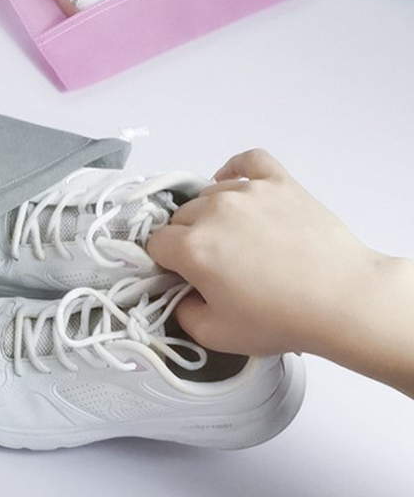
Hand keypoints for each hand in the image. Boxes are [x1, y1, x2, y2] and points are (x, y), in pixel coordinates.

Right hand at [147, 149, 381, 356]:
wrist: (341, 300)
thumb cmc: (279, 320)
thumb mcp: (215, 335)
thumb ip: (182, 313)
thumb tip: (180, 294)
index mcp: (192, 249)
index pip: (156, 244)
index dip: (165, 263)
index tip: (182, 276)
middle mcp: (214, 212)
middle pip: (180, 218)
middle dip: (186, 240)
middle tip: (212, 264)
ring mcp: (248, 192)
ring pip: (209, 194)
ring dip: (210, 214)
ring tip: (232, 236)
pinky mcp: (280, 183)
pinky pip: (247, 161)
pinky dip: (234, 171)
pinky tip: (233, 185)